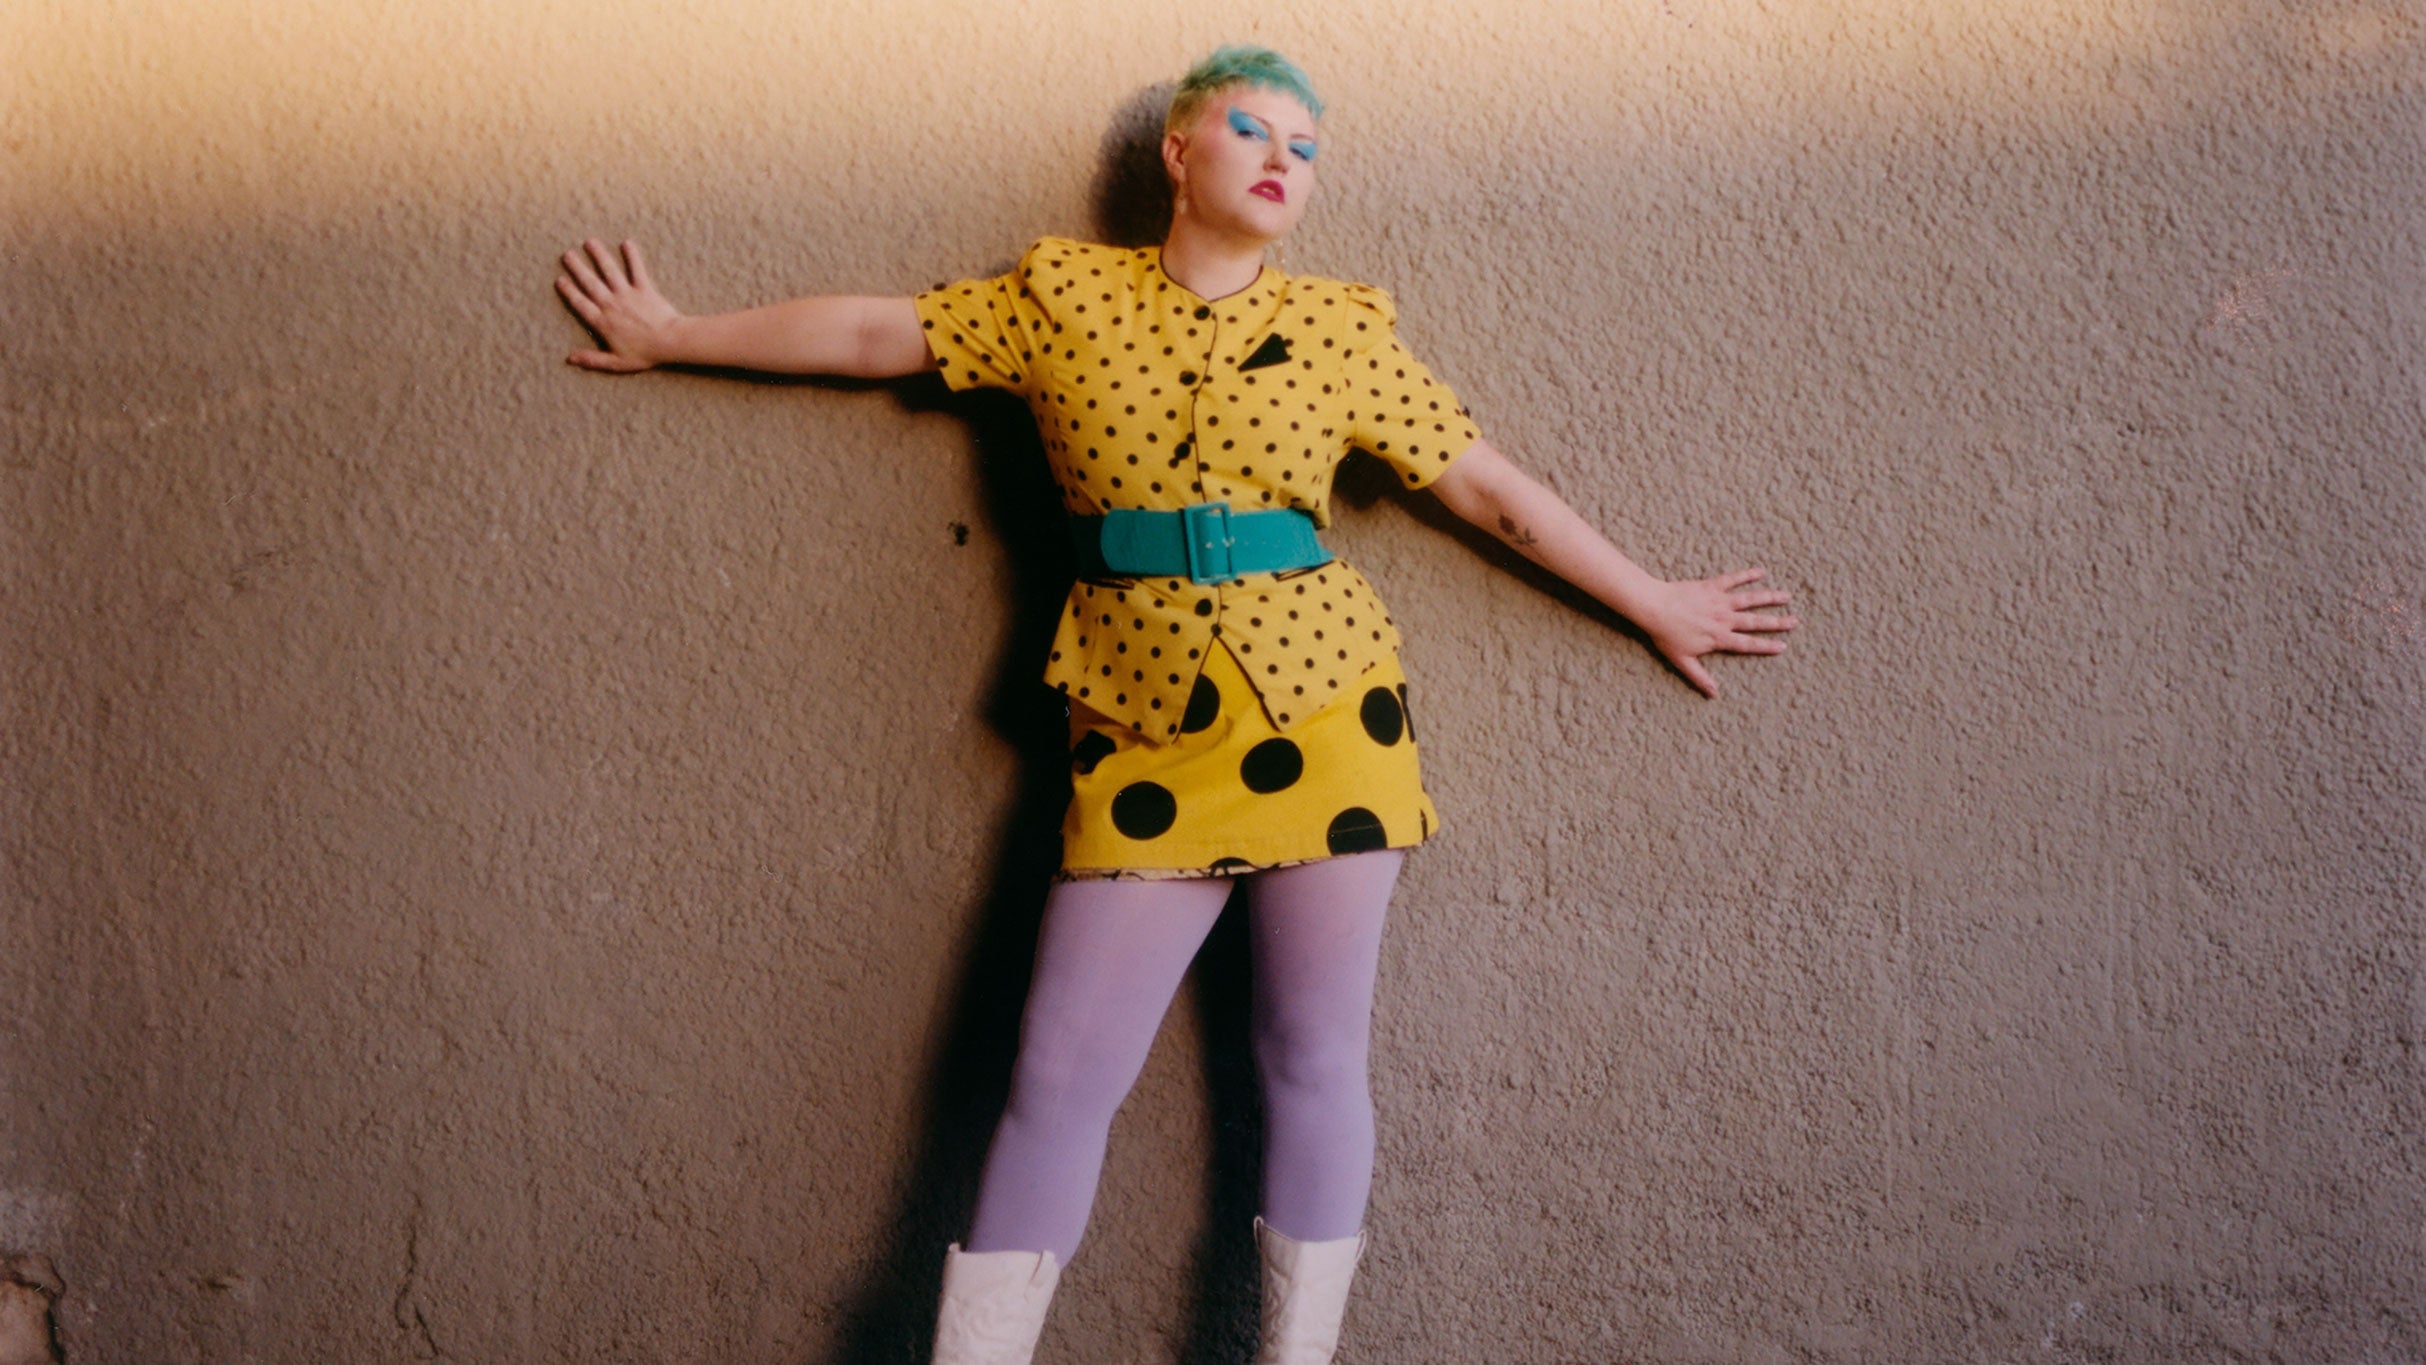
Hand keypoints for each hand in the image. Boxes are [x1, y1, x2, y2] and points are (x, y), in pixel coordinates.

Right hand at [556, 239, 680, 371]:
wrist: (670, 341)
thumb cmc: (645, 353)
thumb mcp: (616, 363)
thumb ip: (592, 360)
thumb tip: (569, 359)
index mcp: (603, 322)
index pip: (580, 304)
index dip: (569, 292)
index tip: (560, 279)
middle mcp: (611, 304)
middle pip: (590, 283)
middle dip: (578, 268)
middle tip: (567, 254)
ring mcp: (627, 294)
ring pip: (610, 271)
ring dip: (599, 256)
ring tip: (590, 242)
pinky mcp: (644, 288)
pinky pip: (637, 269)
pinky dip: (632, 256)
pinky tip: (626, 242)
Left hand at [1639, 567, 1797, 697]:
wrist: (1654, 607)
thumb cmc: (1666, 635)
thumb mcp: (1682, 661)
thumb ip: (1699, 677)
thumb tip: (1713, 694)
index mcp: (1719, 638)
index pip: (1748, 644)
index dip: (1766, 646)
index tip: (1783, 646)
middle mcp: (1724, 619)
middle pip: (1756, 621)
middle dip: (1777, 622)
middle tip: (1795, 621)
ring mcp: (1720, 601)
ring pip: (1750, 599)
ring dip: (1770, 597)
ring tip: (1787, 596)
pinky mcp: (1712, 586)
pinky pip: (1733, 579)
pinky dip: (1747, 575)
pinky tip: (1761, 571)